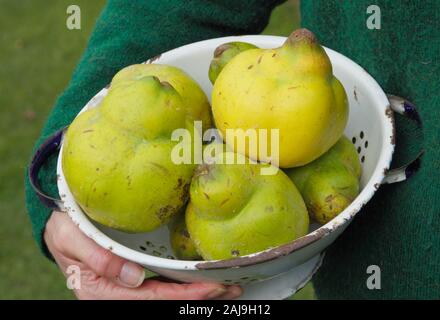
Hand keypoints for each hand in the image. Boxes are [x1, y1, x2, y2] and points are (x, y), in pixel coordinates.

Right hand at [44, 211, 241, 299]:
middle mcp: (118, 294)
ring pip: (166, 296)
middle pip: (164, 301)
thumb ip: (100, 258)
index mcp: (101, 292)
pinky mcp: (132, 279)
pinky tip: (201, 282)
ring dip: (196, 294)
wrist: (58, 226)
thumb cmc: (64, 229)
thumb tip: (134, 278)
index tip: (210, 288)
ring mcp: (125, 288)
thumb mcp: (72, 238)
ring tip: (225, 289)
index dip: (183, 295)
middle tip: (229, 289)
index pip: (151, 298)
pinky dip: (184, 285)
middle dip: (198, 298)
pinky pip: (161, 286)